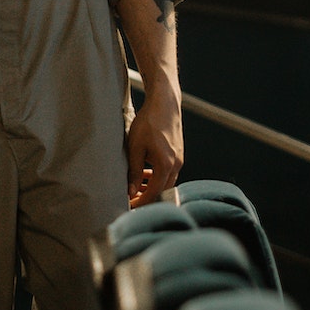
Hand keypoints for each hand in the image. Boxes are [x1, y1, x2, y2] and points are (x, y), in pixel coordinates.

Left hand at [126, 81, 182, 206]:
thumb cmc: (149, 122)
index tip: (130, 206)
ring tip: (136, 187)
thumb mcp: (136, 147)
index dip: (142, 202)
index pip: (155, 193)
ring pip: (166, 181)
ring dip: (152, 186)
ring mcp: (179, 159)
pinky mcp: (178, 154)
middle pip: (163, 190)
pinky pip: (168, 171)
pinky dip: (157, 176)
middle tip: (131, 199)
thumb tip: (131, 191)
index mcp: (166, 165)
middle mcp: (176, 164)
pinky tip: (145, 173)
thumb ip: (134, 171)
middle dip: (147, 197)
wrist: (164, 103)